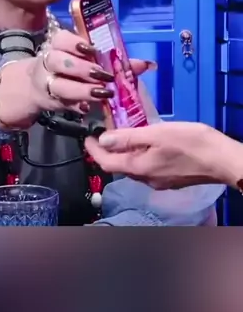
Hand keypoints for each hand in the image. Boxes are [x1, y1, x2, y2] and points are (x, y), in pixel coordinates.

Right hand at [0, 29, 154, 130]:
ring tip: (101, 93)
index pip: (61, 40)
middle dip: (81, 68)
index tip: (91, 49)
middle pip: (58, 61)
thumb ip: (116, 63)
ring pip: (59, 85)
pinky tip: (87, 108)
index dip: (75, 43)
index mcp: (59, 46)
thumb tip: (146, 65)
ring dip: (81, 89)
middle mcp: (50, 63)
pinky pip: (62, 103)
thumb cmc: (71, 71)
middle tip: (102, 75)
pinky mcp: (51, 101)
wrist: (38, 88)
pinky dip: (76, 105)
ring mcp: (48, 83)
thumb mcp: (88, 61)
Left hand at [84, 121, 235, 189]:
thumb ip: (128, 137)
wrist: (223, 161)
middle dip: (108, 150)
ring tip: (125, 133)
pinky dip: (141, 154)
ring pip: (134, 166)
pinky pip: (148, 166)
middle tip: (105, 130)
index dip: (93, 150)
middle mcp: (146, 179)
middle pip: (119, 165)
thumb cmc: (192, 144)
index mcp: (138, 168)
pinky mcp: (171, 178)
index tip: (86, 138)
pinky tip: (147, 143)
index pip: (106, 162)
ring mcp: (159, 181)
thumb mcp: (157, 133)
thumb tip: (103, 140)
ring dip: (125, 151)